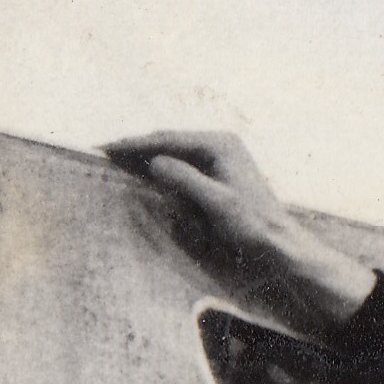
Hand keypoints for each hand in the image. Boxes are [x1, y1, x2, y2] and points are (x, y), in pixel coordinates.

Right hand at [104, 127, 380, 329]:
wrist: (280, 245)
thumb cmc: (251, 226)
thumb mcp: (214, 203)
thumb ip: (184, 179)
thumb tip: (154, 162)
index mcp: (219, 143)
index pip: (167, 138)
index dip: (134, 143)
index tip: (106, 148)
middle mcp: (221, 142)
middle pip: (169, 140)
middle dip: (137, 146)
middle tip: (103, 150)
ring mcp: (222, 156)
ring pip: (175, 151)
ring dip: (147, 155)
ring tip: (117, 158)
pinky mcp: (220, 172)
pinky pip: (183, 163)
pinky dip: (162, 166)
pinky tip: (145, 171)